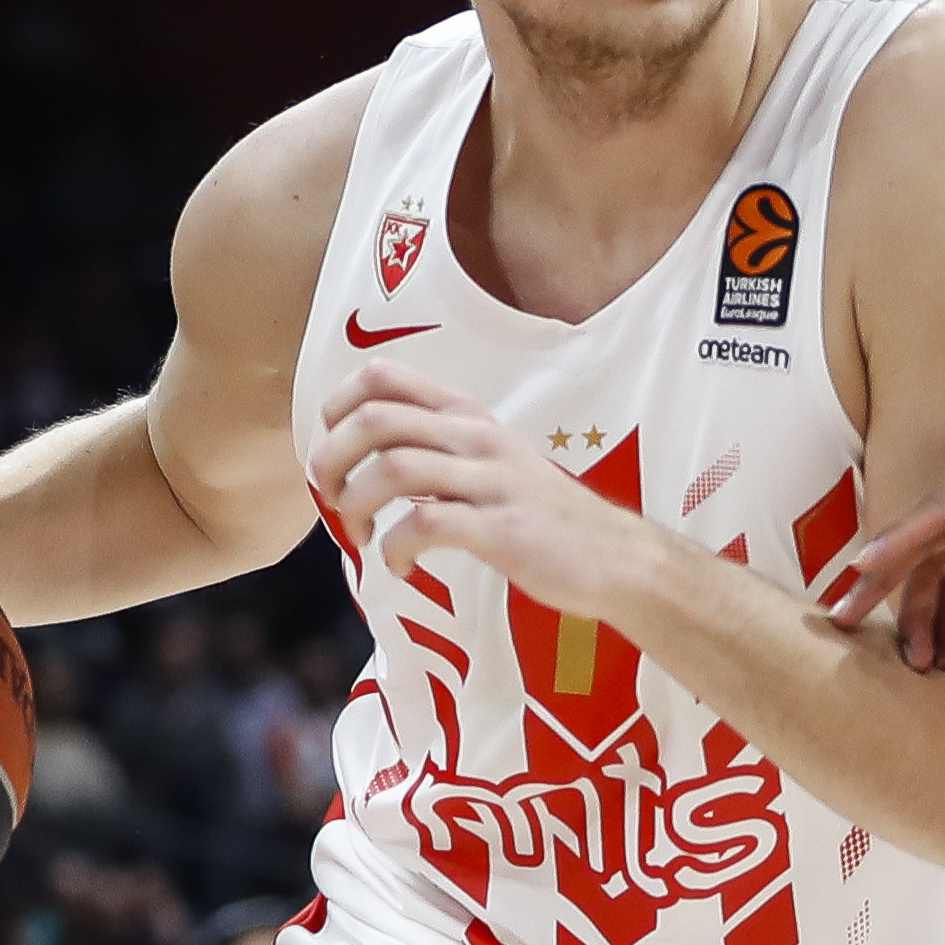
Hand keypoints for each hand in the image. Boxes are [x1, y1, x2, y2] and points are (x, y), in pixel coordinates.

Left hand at [309, 365, 667, 618]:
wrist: (614, 557)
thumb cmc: (544, 515)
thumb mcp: (492, 461)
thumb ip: (441, 448)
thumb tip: (373, 455)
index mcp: (468, 417)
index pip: (383, 376)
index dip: (338, 405)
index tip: (332, 447)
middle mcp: (476, 438)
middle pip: (375, 419)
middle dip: (331, 459)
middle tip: (330, 496)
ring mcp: (491, 481)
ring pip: (394, 468)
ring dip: (356, 505)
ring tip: (361, 536)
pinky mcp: (502, 528)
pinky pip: (426, 524)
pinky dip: (395, 549)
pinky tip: (400, 567)